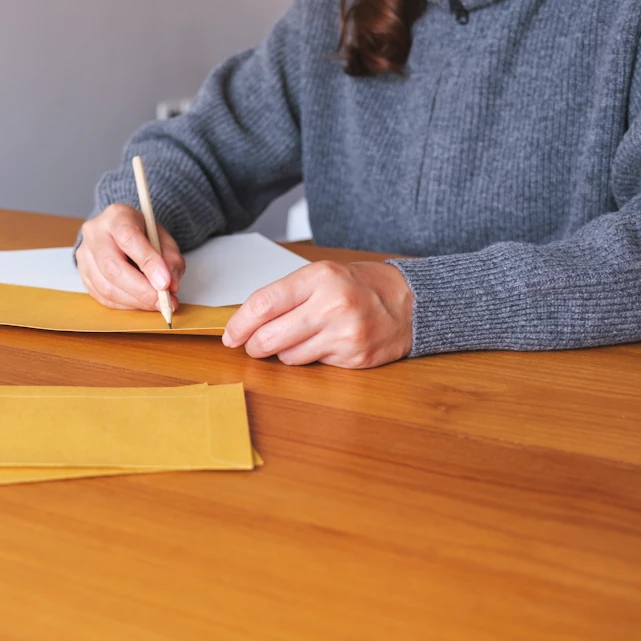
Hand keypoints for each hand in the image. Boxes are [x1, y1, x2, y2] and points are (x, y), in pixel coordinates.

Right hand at [77, 203, 185, 310]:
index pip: (128, 238)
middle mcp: (94, 233)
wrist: (120, 231)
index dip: (148, 263)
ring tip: (156, 304)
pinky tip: (141, 302)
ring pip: (106, 287)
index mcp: (116, 216)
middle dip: (141, 290)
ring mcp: (85, 255)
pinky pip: (103, 297)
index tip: (165, 282)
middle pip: (112, 267)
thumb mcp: (162, 237)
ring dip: (135, 301)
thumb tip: (170, 285)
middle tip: (163, 301)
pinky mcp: (83, 275)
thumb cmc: (142, 233)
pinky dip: (126, 305)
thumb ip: (170, 259)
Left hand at [222, 261, 413, 368]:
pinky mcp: (354, 358)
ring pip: (288, 356)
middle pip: (270, 336)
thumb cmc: (360, 287)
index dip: (240, 323)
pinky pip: (313, 365)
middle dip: (254, 345)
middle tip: (253, 345)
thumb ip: (287, 295)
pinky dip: (310, 358)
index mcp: (320, 278)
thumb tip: (246, 321)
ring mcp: (345, 334)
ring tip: (299, 338)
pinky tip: (324, 344)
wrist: (410, 303)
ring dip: (283, 353)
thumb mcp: (324, 275)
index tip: (230, 335)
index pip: (264, 304)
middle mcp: (333, 305)